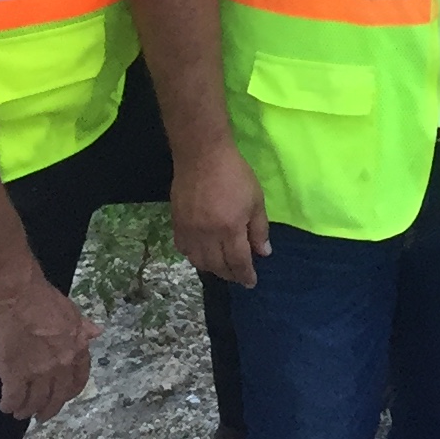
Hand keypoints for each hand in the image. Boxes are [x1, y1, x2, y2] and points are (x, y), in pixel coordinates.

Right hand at [0, 272, 100, 421]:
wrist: (17, 294)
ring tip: (20, 413)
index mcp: (77, 349)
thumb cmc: (43, 298)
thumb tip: (96, 332)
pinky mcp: (15, 374)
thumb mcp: (72, 311)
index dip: (69, 393)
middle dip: (48, 409)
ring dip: (27, 410)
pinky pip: (14, 397)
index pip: (78, 380)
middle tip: (41, 416)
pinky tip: (6, 406)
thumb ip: (82, 327)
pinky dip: (10, 405)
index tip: (63, 398)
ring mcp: (39, 372)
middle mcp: (62, 365)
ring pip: (34, 401)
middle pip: (57, 397)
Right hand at [170, 137, 270, 288]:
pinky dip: (193, 256)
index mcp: (230, 230)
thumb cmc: (235, 175)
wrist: (202, 156)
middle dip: (229, 274)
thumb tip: (263, 253)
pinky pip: (183, 248)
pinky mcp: (176, 223)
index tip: (250, 282)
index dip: (245, 275)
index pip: (238, 262)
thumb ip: (259, 229)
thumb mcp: (256, 200)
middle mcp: (207, 236)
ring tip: (221, 268)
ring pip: (198, 261)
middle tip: (238, 276)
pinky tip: (201, 254)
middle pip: (217, 266)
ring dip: (211, 268)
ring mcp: (189, 231)